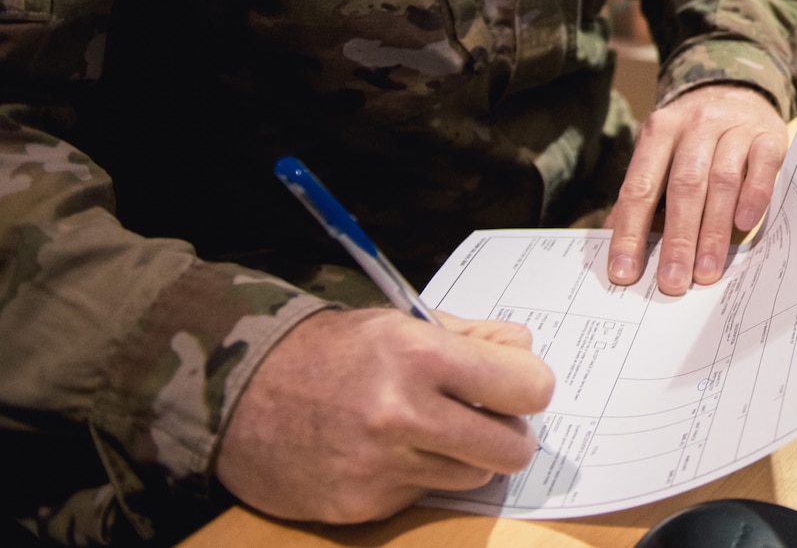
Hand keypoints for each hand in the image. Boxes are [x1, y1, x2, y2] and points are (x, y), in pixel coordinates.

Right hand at [215, 309, 553, 523]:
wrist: (238, 394)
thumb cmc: (328, 351)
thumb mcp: (400, 322)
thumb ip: (473, 337)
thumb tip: (527, 355)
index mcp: (419, 356)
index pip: (528, 388)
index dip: (528, 387)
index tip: (517, 387)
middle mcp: (403, 414)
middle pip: (511, 449)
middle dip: (507, 433)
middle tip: (485, 418)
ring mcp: (382, 467)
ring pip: (473, 476)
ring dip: (463, 457)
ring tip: (427, 430)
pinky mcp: (362, 506)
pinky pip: (424, 495)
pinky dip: (417, 476)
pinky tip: (384, 452)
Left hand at [607, 84, 788, 294]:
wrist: (739, 92)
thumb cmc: (695, 139)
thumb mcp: (662, 155)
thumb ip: (644, 197)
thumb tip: (618, 246)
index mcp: (659, 131)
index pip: (640, 187)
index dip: (630, 231)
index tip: (625, 271)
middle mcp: (696, 125)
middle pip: (684, 186)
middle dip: (678, 239)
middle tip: (673, 281)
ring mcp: (735, 128)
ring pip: (722, 181)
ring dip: (714, 230)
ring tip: (707, 271)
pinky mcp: (768, 136)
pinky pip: (761, 167)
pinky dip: (753, 196)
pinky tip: (745, 225)